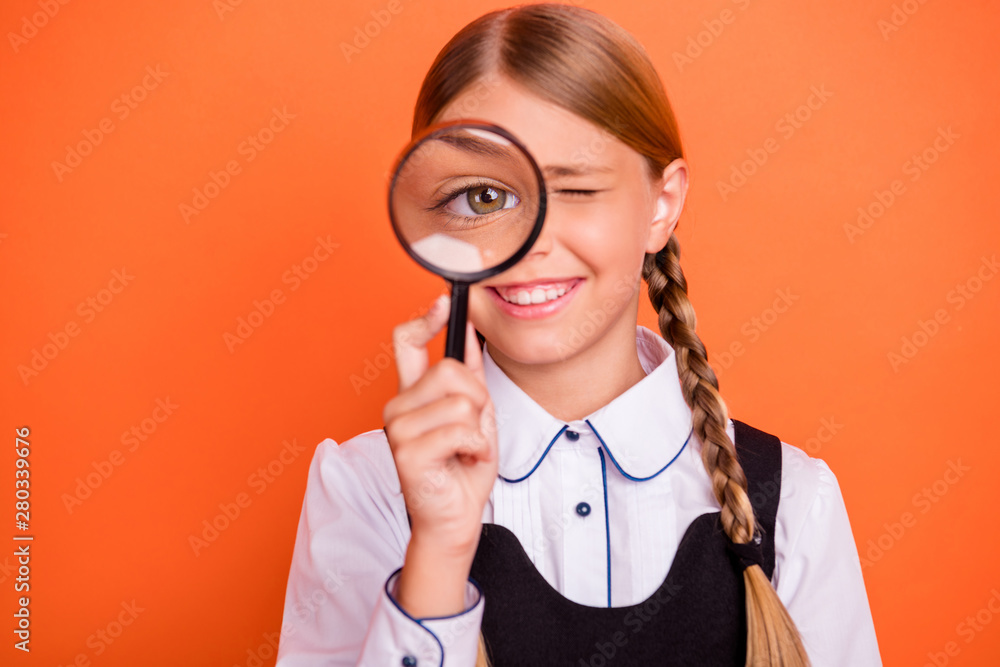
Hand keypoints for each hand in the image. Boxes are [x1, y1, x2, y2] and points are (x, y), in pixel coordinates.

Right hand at [383, 294, 497, 558]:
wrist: (456, 518)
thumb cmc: (462, 470)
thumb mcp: (475, 415)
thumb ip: (470, 376)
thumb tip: (469, 333)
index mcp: (412, 395)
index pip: (405, 342)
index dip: (425, 319)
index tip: (444, 304)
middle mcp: (398, 407)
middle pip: (448, 371)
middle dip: (477, 399)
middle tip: (474, 428)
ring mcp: (398, 429)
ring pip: (459, 403)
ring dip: (478, 430)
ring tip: (468, 449)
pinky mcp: (407, 453)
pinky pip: (460, 431)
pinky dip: (477, 448)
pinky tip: (465, 461)